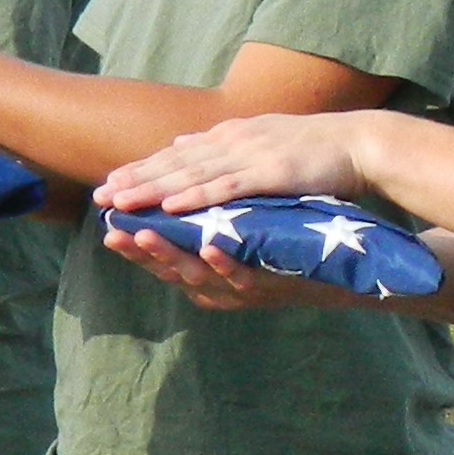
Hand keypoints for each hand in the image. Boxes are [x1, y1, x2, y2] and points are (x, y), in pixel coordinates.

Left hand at [96, 111, 378, 215]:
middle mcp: (234, 141)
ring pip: (193, 174)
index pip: (178, 155)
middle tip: (102, 195)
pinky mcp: (270, 172)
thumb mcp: (260, 138)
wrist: (357, 143)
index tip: (111, 183)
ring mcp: (251, 155)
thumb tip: (183, 142)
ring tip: (123, 201)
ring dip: (155, 188)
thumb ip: (220, 143)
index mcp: (230, 135)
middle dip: (137, 179)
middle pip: (176, 163)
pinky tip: (172, 205)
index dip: (143, 169)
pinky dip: (196, 195)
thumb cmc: (313, 147)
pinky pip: (226, 187)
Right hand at [101, 221, 333, 312]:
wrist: (348, 268)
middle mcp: (223, 284)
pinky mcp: (275, 286)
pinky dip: (225, 262)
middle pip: (172, 268)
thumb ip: (213, 208)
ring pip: (200, 274)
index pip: (164, 255)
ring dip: (172, 254)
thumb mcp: (249, 228)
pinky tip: (210, 246)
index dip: (133, 242)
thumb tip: (178, 167)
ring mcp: (247, 287)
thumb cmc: (292, 248)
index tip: (105, 221)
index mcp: (212, 271)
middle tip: (112, 233)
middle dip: (140, 251)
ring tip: (146, 234)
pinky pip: (245, 275)